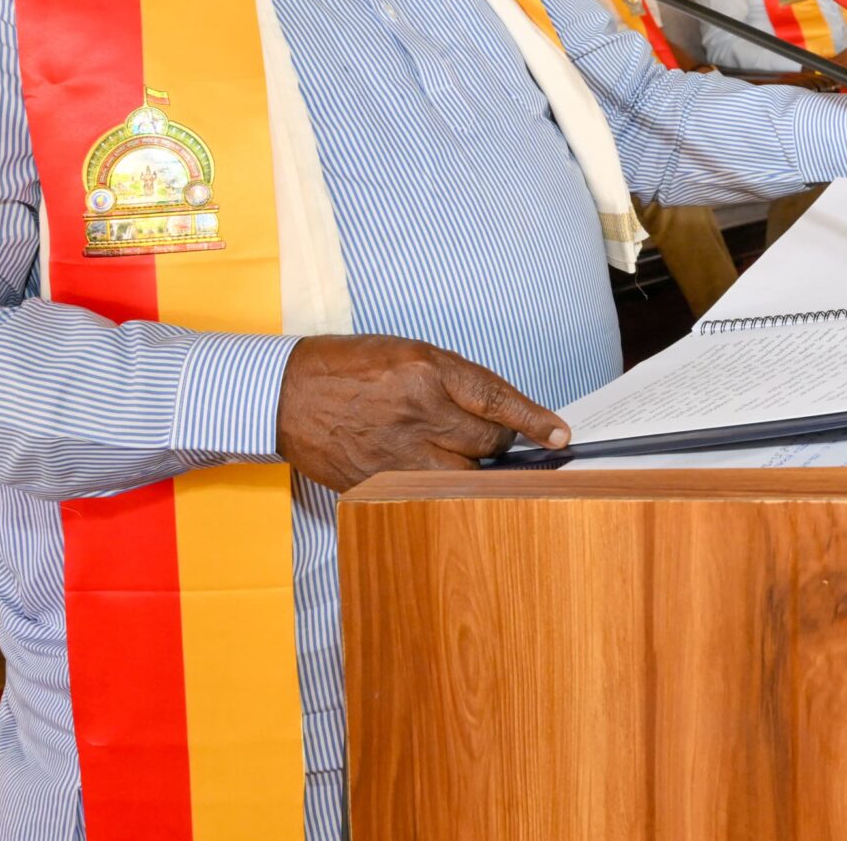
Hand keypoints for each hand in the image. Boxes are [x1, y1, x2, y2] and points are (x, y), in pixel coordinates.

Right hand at [275, 335, 568, 491]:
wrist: (285, 394)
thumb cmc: (350, 367)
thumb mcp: (409, 353)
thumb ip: (455, 382)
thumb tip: (499, 414)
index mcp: (427, 370)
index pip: (498, 401)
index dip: (535, 420)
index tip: (562, 436)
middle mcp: (417, 411)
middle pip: (488, 444)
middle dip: (498, 444)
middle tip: (488, 438)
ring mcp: (397, 452)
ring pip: (465, 476)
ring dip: (472, 470)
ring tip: (457, 456)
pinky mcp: (379, 483)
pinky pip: (429, 493)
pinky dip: (439, 486)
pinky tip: (431, 472)